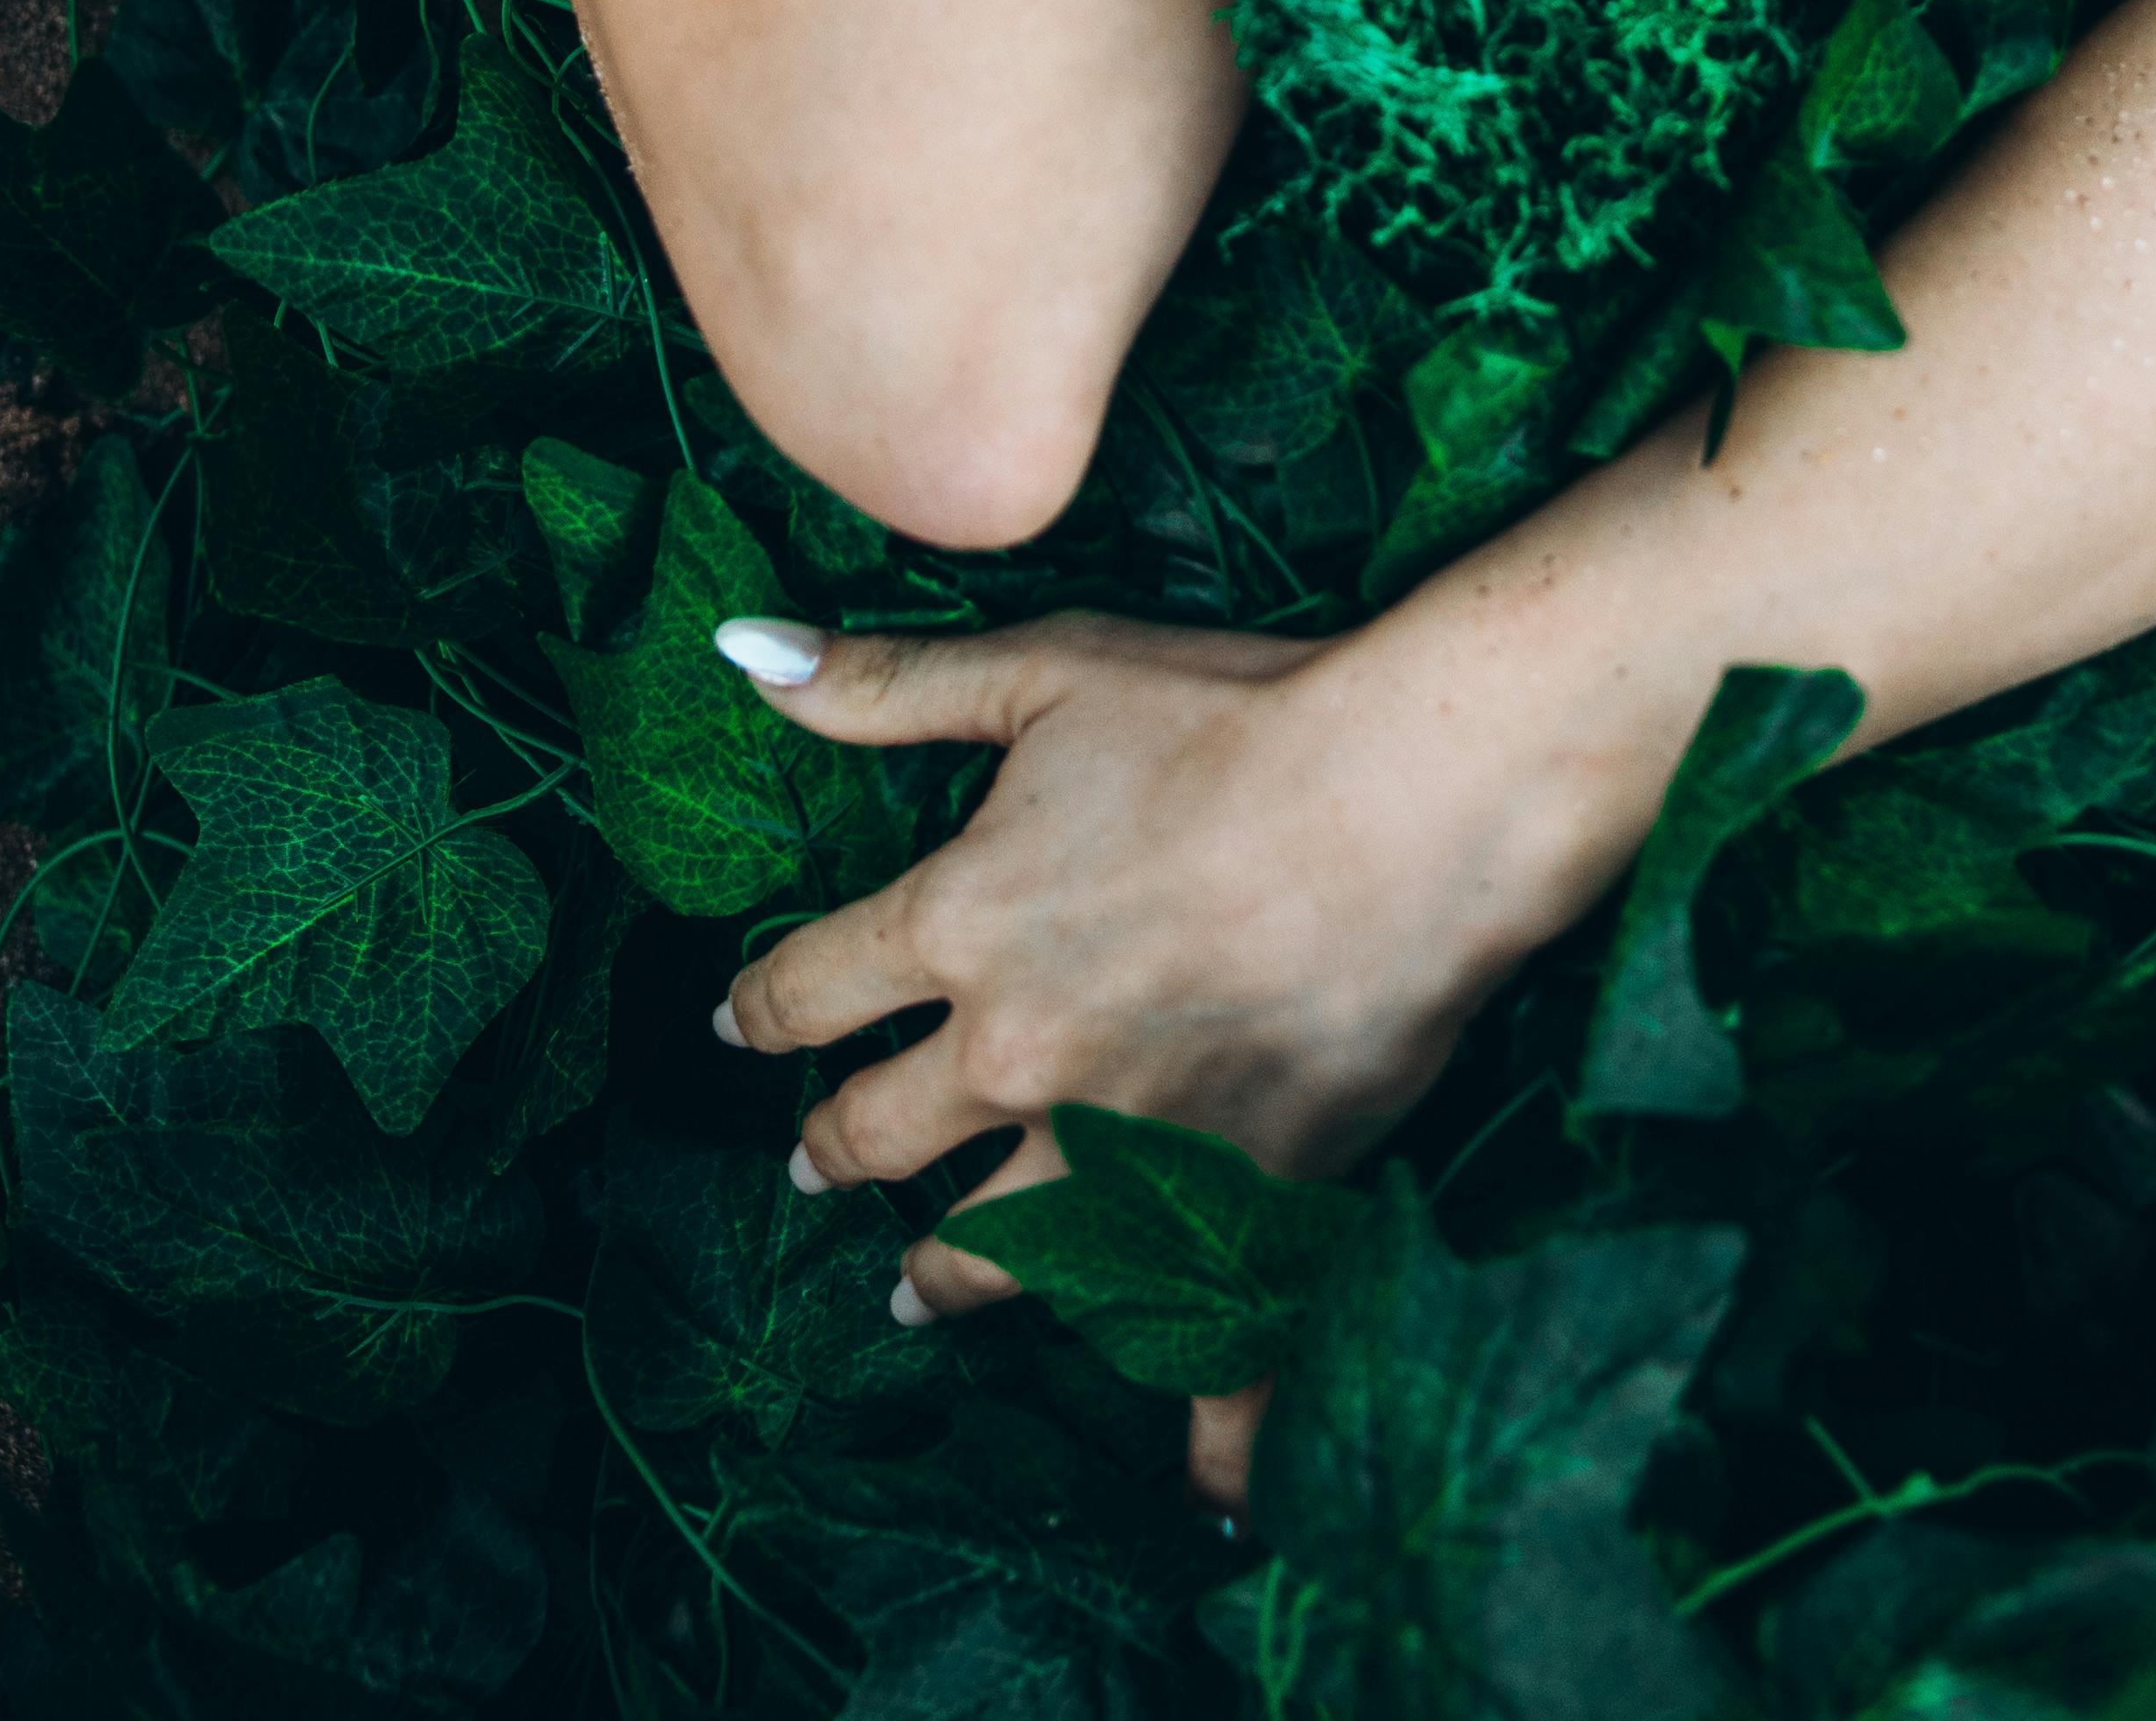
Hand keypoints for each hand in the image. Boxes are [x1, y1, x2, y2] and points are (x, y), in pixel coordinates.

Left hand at [707, 607, 1611, 1502]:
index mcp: (958, 924)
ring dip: (937, 1276)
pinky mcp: (1232, 1203)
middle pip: (876, 1133)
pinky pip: (1212, 1361)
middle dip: (831, 1149)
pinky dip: (1210, 1441)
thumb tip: (742, 653)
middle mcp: (1017, 1056)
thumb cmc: (1234, 715)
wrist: (1418, 796)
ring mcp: (1121, 1149)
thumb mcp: (1047, 673)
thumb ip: (889, 684)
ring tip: (912, 1294)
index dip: (759, 1009)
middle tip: (812, 1166)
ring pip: (989, 1249)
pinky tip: (1204, 1501)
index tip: (737, 1025)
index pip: (809, 989)